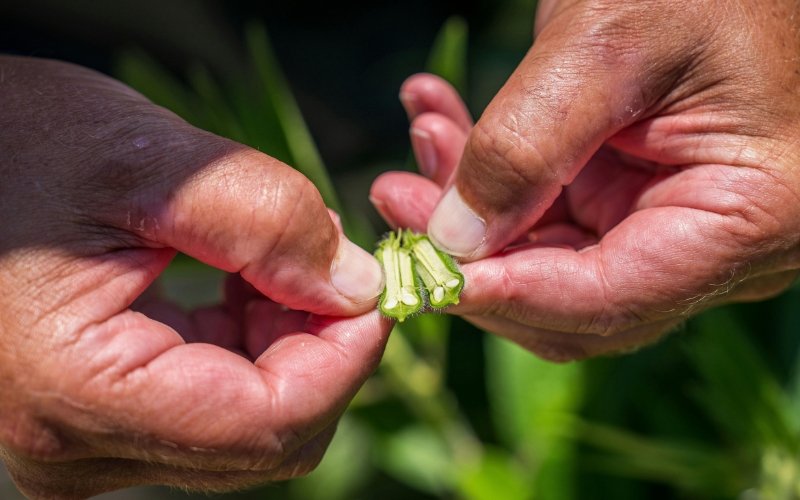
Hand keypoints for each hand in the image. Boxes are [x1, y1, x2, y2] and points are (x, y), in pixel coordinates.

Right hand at [0, 55, 387, 497]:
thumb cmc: (19, 144)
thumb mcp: (150, 162)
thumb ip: (266, 222)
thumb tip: (358, 287)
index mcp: (79, 394)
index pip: (269, 422)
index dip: (346, 356)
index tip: (378, 284)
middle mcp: (78, 448)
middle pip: (267, 434)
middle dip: (322, 347)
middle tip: (334, 261)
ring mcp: (88, 443)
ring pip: (249, 423)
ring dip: (289, 343)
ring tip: (279, 260)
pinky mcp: (101, 420)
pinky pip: (216, 405)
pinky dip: (253, 347)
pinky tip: (245, 283)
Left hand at [371, 0, 799, 359]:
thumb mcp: (611, 44)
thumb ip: (528, 145)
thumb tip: (453, 240)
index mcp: (745, 219)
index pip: (607, 299)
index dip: (505, 294)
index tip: (420, 272)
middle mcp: (712, 246)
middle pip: (566, 297)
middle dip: (471, 252)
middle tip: (396, 194)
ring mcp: (668, 228)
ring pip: (544, 259)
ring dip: (469, 207)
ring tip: (425, 133)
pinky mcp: (631, 202)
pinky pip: (548, 215)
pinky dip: (492, 176)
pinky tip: (444, 123)